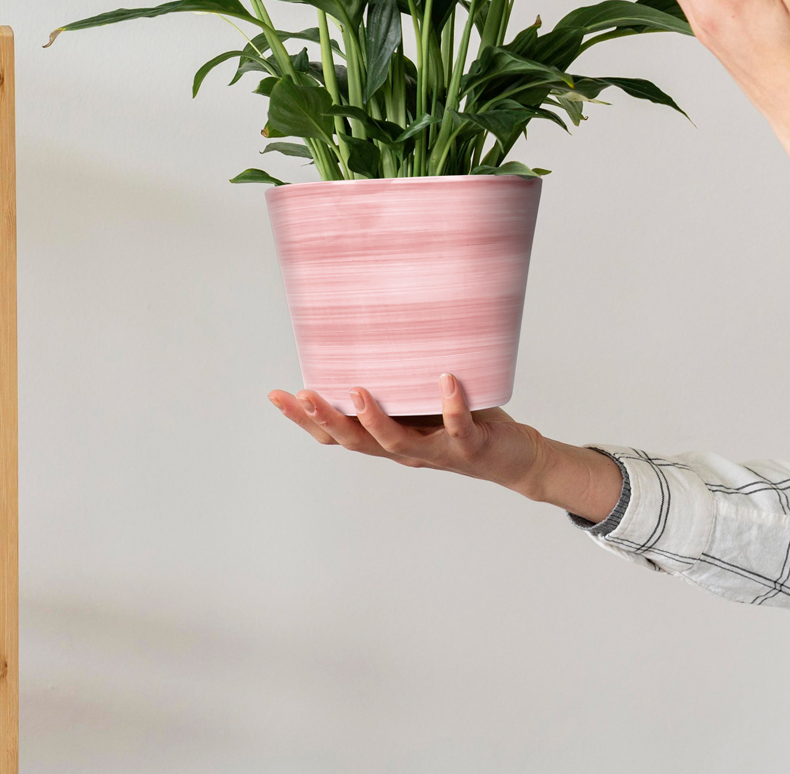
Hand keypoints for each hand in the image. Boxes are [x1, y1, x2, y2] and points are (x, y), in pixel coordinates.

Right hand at [268, 373, 624, 521]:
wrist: (512, 458)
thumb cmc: (460, 422)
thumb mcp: (419, 402)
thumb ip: (395, 380)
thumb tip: (367, 331)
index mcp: (387, 438)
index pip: (337, 434)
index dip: (305, 419)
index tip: (276, 395)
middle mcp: (406, 451)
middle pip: (357, 442)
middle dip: (327, 420)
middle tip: (303, 394)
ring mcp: (437, 451)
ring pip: (398, 444)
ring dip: (377, 421)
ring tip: (358, 392)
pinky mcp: (471, 446)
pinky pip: (459, 427)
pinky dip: (452, 405)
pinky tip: (447, 379)